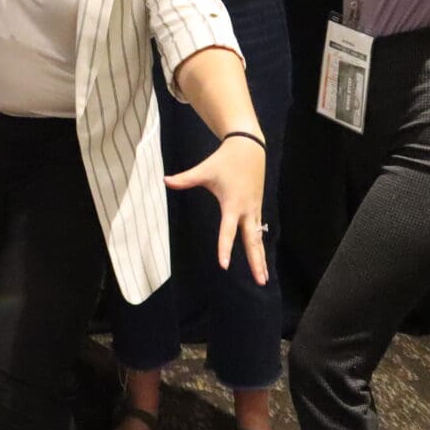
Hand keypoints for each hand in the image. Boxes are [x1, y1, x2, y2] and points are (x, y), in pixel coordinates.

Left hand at [164, 133, 268, 283]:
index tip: (224, 265)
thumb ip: (185, 178)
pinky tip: (260, 260)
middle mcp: (246, 211)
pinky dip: (260, 247)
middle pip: (252, 242)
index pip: (228, 231)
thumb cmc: (224, 160)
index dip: (225, 248)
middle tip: (260, 282)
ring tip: (263, 279)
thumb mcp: (204, 170)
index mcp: (232, 204)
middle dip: (256, 262)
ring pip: (258, 239)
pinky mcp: (257, 208)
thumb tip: (165, 180)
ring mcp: (254, 210)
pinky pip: (259, 232)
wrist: (249, 148)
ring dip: (260, 259)